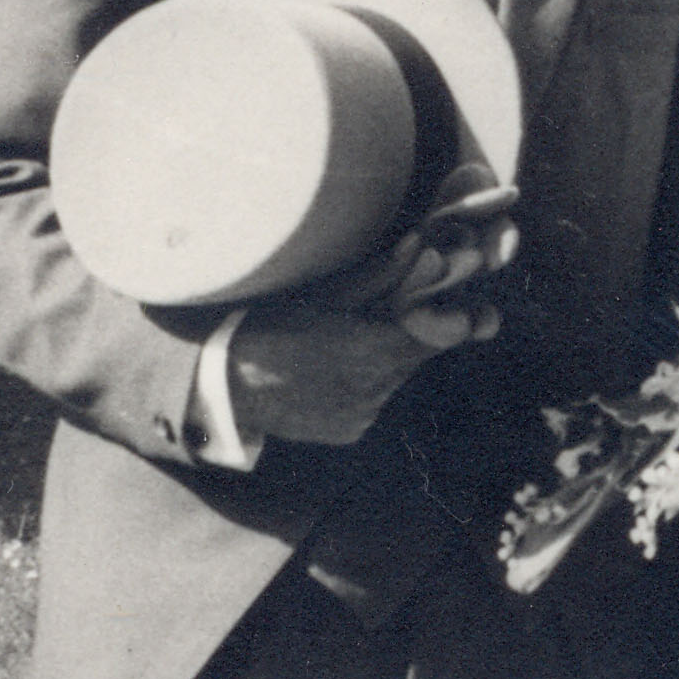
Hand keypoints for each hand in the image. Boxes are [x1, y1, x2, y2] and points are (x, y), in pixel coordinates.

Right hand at [222, 182, 520, 447]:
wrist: (223, 386)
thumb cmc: (269, 326)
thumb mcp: (324, 294)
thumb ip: (380, 276)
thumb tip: (425, 247)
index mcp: (372, 351)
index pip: (436, 333)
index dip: (447, 316)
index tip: (454, 305)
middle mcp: (375, 390)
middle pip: (414, 356)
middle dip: (408, 333)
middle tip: (382, 315)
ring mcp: (363, 415)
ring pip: (394, 380)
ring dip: (384, 359)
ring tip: (344, 343)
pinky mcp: (350, 432)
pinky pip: (372, 402)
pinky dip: (363, 385)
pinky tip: (330, 371)